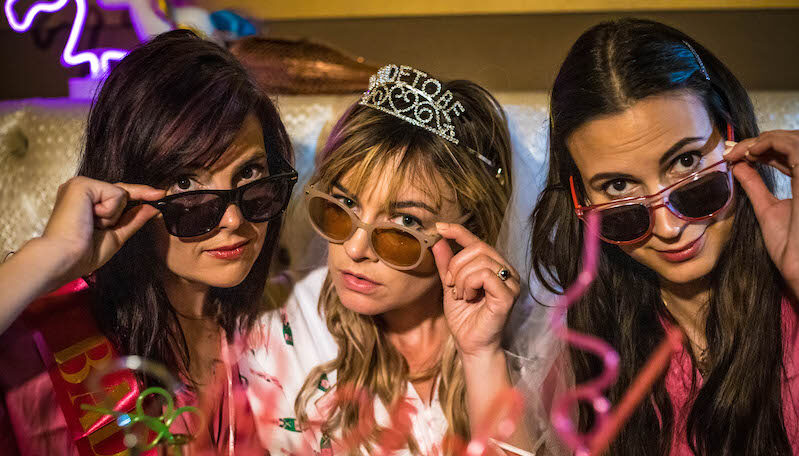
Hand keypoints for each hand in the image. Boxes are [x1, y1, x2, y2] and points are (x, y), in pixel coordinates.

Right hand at [40, 176, 163, 284]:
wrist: (66, 258)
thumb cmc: (84, 252)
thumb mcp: (116, 234)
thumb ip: (133, 219)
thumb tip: (153, 207)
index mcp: (85, 200)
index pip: (118, 194)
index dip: (140, 194)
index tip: (160, 193)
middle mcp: (81, 189)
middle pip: (122, 191)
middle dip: (130, 203)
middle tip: (120, 218)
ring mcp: (80, 184)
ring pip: (121, 193)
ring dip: (113, 216)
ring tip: (92, 225)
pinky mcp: (82, 184)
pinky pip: (116, 193)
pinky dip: (109, 212)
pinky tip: (91, 219)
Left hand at [431, 223, 520, 358]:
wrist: (470, 345)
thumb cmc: (464, 317)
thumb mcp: (450, 285)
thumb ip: (446, 263)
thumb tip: (437, 239)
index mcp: (494, 266)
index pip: (477, 240)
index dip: (458, 231)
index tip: (439, 226)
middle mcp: (507, 271)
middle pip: (478, 247)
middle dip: (456, 264)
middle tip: (451, 284)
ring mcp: (511, 283)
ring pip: (479, 261)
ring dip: (461, 278)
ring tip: (461, 295)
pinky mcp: (508, 295)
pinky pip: (485, 275)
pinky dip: (469, 284)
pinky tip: (468, 298)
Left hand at [724, 130, 798, 295]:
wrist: (798, 265)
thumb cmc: (788, 245)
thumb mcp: (766, 207)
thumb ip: (754, 185)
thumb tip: (738, 166)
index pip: (787, 154)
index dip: (761, 148)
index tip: (733, 153)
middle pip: (790, 143)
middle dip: (759, 141)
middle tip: (731, 149)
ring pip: (793, 140)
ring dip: (763, 140)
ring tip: (739, 151)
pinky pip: (794, 146)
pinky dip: (772, 142)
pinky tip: (751, 151)